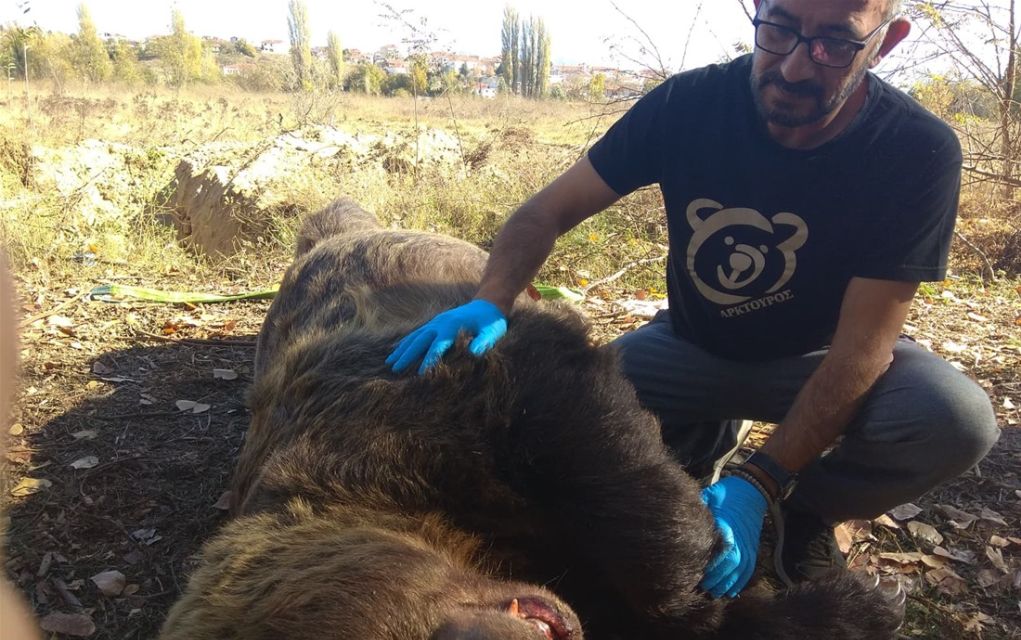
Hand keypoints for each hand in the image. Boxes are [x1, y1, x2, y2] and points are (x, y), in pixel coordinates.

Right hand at [386, 300, 506, 373]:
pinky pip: (417, 333)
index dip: (429, 361)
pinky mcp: (436, 323)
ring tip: (389, 362)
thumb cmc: (491, 322)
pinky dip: (406, 341)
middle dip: (407, 355)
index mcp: (452, 327)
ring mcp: (436, 322)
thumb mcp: (491, 332)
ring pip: (415, 336)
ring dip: (402, 349)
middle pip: (420, 341)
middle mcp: (440, 324)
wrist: (488, 304)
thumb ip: (483, 342)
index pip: (438, 347)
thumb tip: (474, 353)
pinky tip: (397, 349)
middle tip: (395, 369)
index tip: (420, 375)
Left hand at [699, 475, 767, 597]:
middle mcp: (739, 538)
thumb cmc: (727, 492)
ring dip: (727, 584)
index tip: (694, 573)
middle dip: (715, 579)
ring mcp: (748, 545)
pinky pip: (749, 570)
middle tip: (700, 587)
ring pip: (739, 570)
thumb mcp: (710, 495)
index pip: (718, 551)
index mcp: (727, 526)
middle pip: (729, 565)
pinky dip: (740, 583)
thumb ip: (698, 508)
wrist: (753, 490)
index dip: (708, 565)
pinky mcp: (753, 548)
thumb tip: (679, 516)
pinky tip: (730, 592)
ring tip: (712, 593)